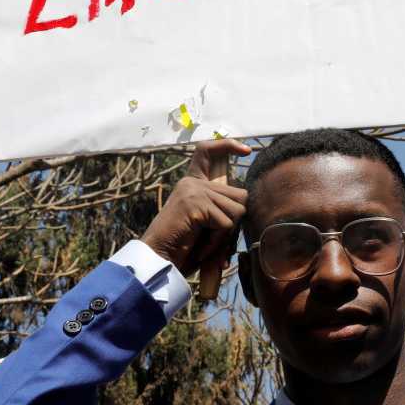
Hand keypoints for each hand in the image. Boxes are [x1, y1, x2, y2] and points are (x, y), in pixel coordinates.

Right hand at [140, 138, 250, 277]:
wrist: (158, 260)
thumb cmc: (182, 246)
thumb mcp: (204, 221)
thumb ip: (219, 207)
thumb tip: (244, 200)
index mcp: (192, 183)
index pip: (207, 151)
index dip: (227, 145)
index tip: (246, 150)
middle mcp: (192, 183)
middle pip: (240, 195)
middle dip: (234, 220)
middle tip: (215, 237)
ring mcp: (194, 191)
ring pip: (237, 210)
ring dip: (226, 233)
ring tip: (206, 241)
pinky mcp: (196, 204)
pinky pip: (225, 224)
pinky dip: (218, 241)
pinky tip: (202, 246)